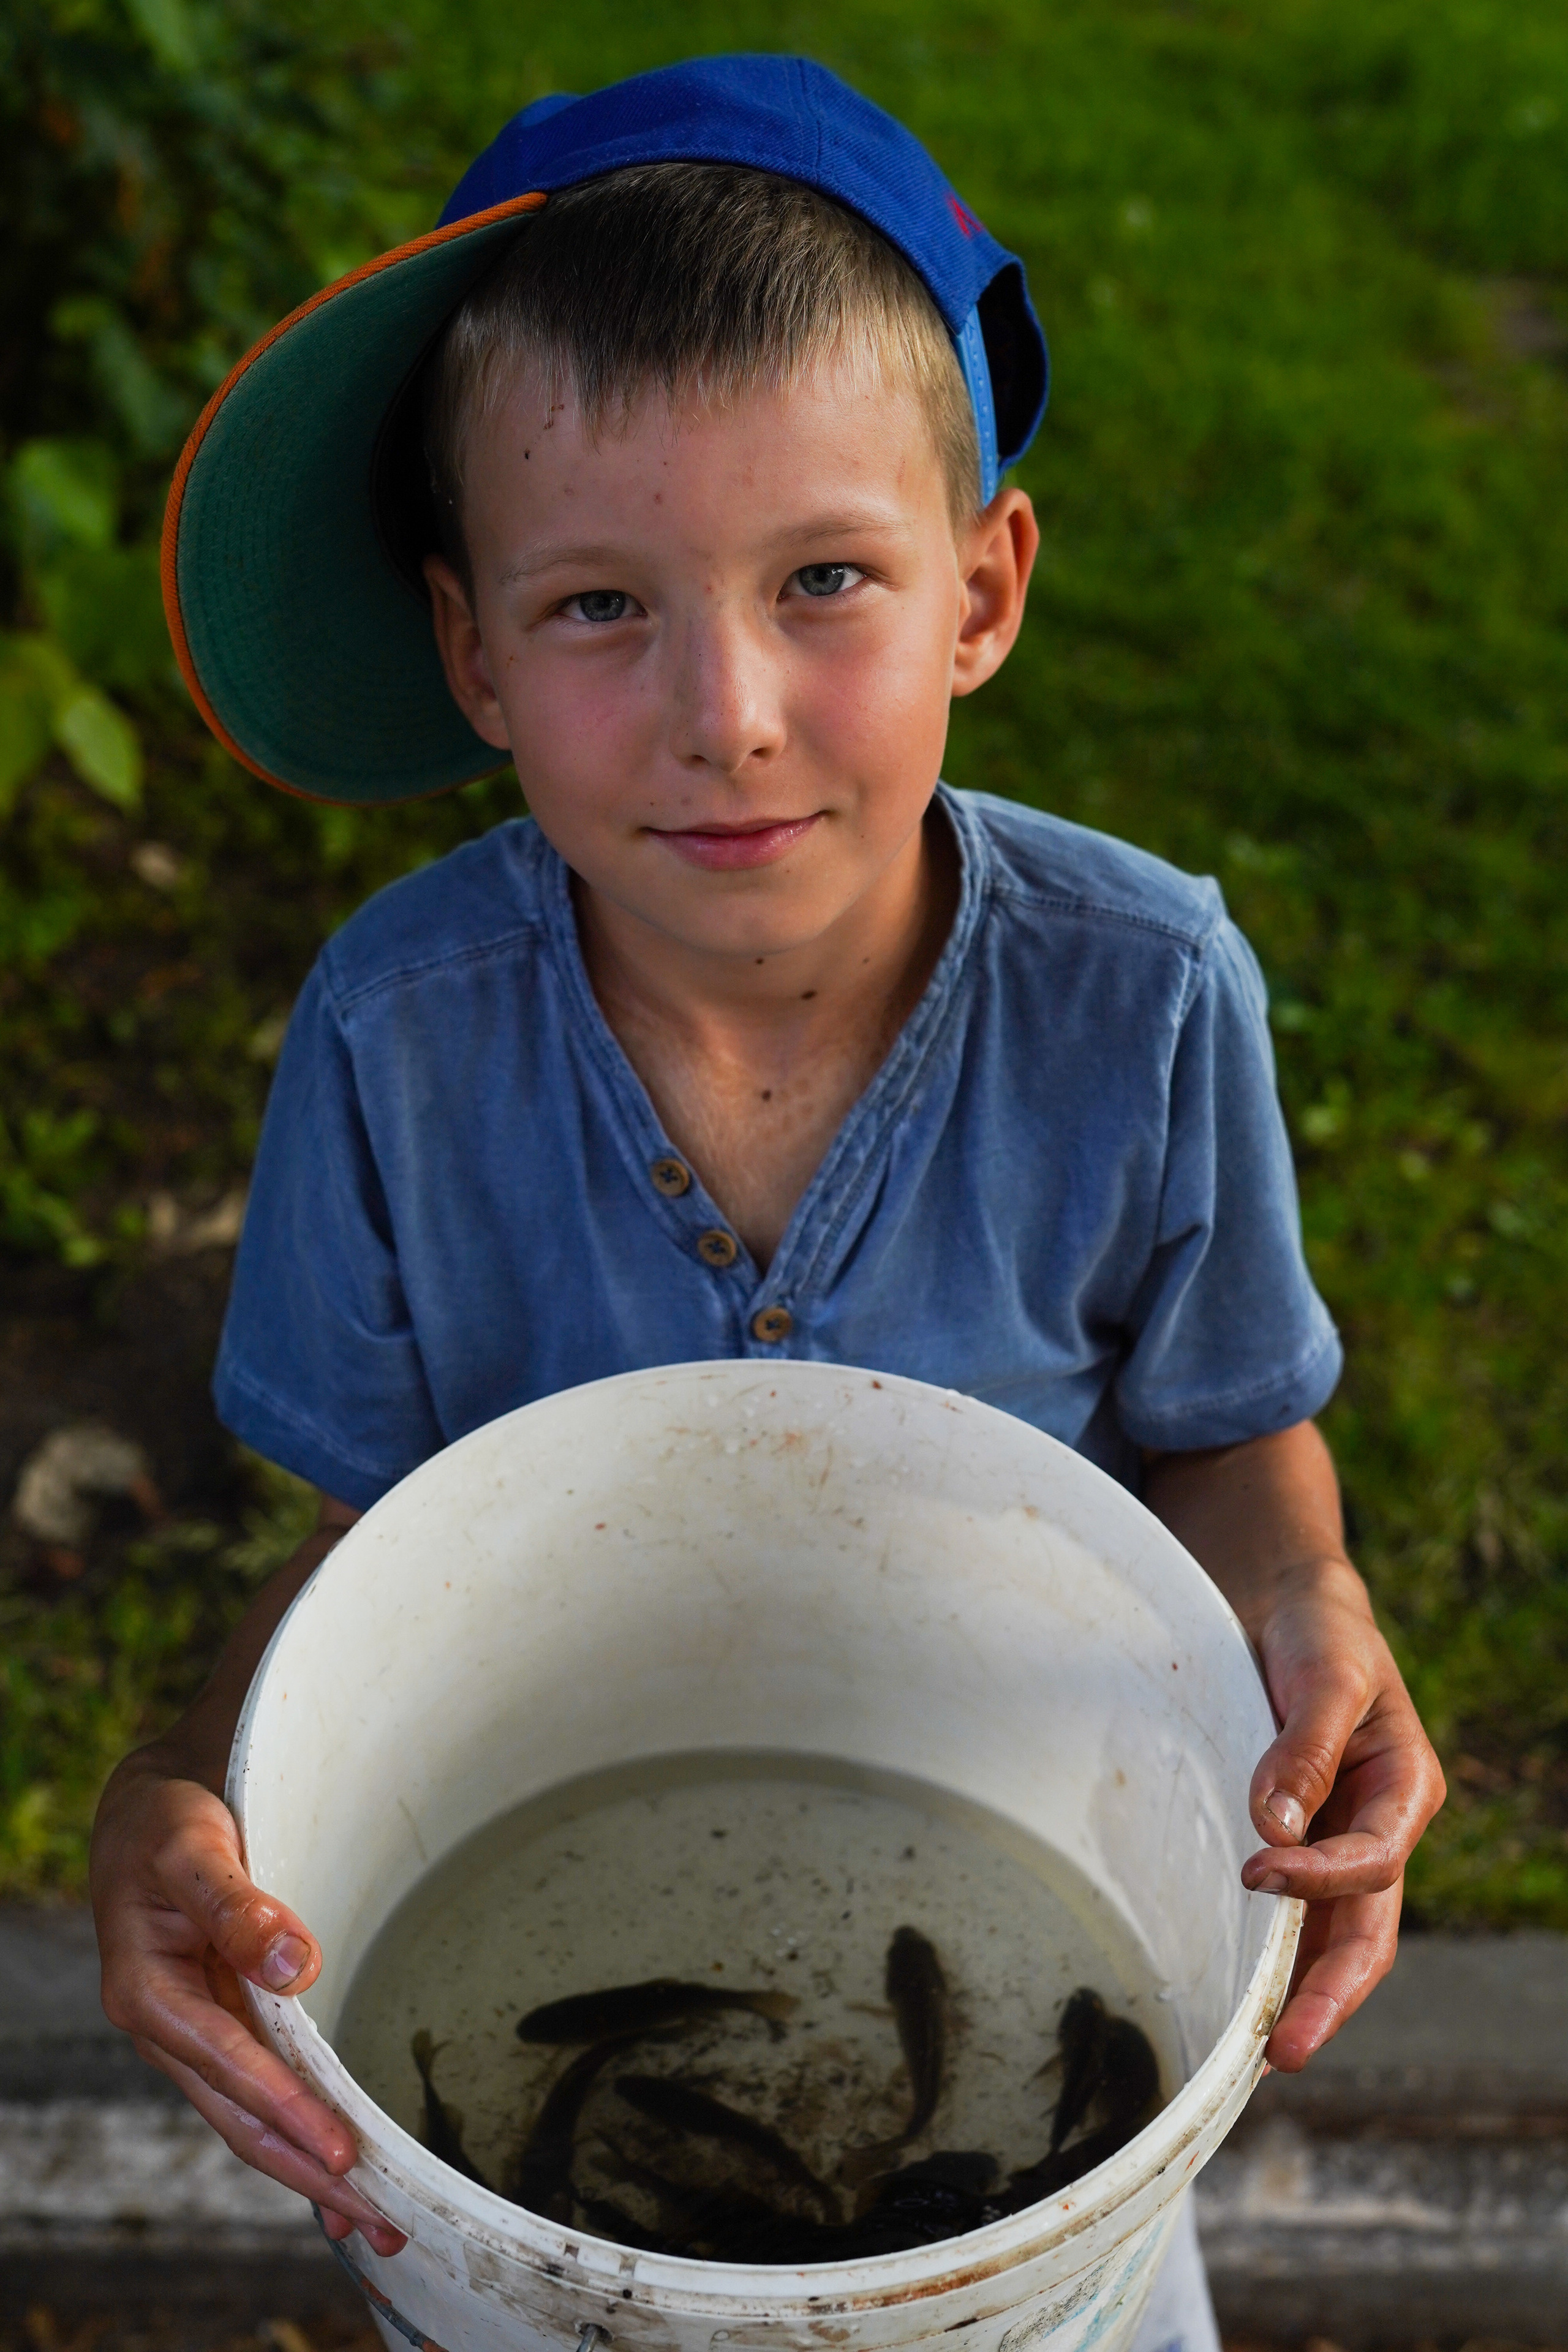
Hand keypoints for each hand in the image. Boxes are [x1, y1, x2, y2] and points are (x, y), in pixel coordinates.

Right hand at [91, 1742, 404, 2253]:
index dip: (285, 2108)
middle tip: (376, 2214)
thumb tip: (293, 1963)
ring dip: (303, 2167)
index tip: (339, 2151)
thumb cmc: (167, 1821)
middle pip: (237, 2117)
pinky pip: (254, 2091)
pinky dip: (292, 2130)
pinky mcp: (215, 2025)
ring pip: (246, 2117)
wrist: (148, 1808)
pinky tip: (330, 2163)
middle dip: (303, 2170)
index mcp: (146, 1992)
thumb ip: (237, 1905)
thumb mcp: (192, 1847)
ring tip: (369, 2213)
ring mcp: (190, 2033)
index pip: (228, 2065)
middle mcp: (164, 2027)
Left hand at [1143, 1421, 1445, 2071]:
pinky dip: (1275, 1953)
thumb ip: (1305, 1748)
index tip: (1258, 1871)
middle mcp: (1379, 1827)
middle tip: (1284, 2053)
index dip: (1320, 1879)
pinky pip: (1295, 1910)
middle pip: (1366, 1931)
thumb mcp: (1327, 1674)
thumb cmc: (1320, 1633)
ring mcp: (1339, 1840)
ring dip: (1302, 1992)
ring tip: (1262, 2053)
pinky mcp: (1298, 1839)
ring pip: (1333, 1936)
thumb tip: (1274, 1826)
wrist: (1291, 1607)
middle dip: (1330, 1997)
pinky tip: (1240, 1990)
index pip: (1372, 1860)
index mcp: (1404, 1790)